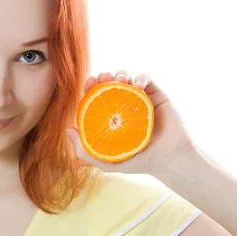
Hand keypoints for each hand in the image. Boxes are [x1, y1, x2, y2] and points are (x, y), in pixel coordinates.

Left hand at [66, 70, 194, 175]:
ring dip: (120, 73)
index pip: (96, 97)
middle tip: (102, 77)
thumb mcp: (105, 162)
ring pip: (127, 77)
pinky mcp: (157, 95)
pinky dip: (140, 76)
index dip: (91, 87)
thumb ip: (84, 150)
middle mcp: (124, 105)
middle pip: (110, 83)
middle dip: (104, 76)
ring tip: (119, 79)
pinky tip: (136, 85)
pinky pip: (146, 78)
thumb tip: (68, 130)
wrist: (169, 160)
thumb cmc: (138, 162)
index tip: (89, 83)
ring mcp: (140, 99)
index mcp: (112, 117)